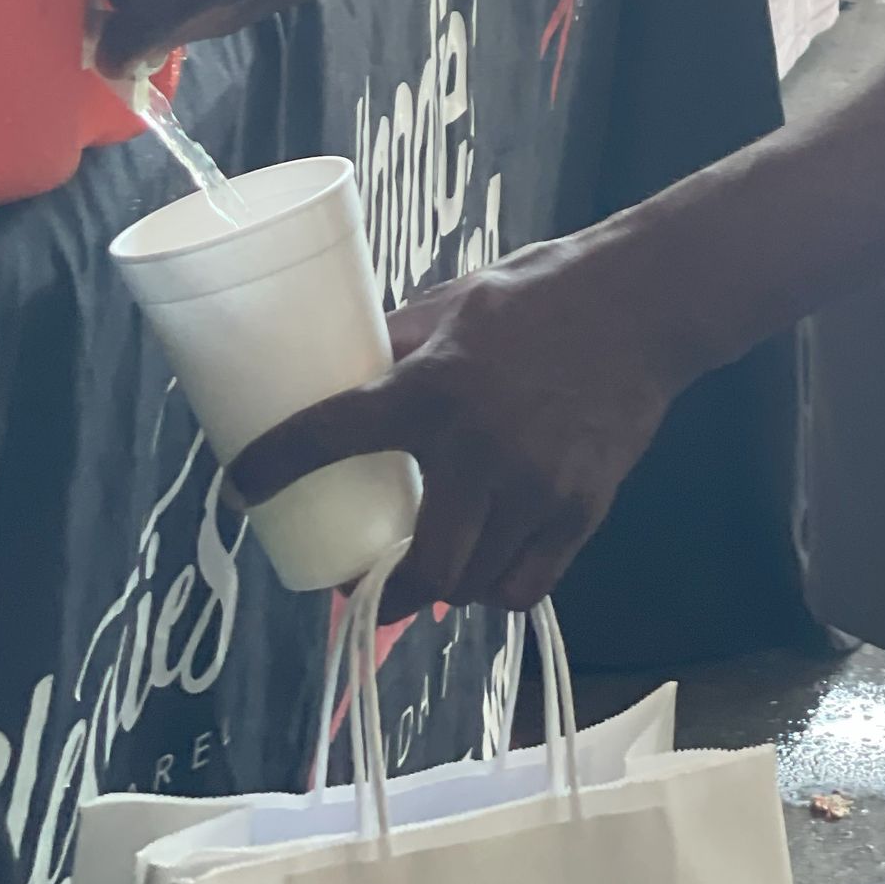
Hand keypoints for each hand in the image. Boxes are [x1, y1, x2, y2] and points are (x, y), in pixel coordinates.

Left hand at [232, 231, 696, 616]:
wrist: (644, 305)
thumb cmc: (544, 292)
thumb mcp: (457, 300)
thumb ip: (401, 337)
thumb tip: (338, 361)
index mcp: (434, 386)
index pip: (333, 432)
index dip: (275, 465)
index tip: (240, 490)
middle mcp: (479, 446)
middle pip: (421, 561)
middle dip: (383, 588)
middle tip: (362, 582)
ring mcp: (536, 486)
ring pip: (472, 582)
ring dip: (442, 589)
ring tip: (428, 576)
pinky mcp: (582, 508)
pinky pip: (526, 585)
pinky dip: (498, 591)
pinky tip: (487, 573)